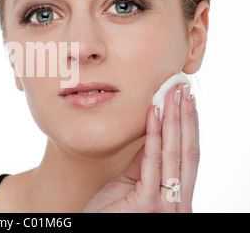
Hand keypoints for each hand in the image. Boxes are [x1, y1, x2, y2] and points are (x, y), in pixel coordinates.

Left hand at [83, 83, 198, 212]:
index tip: (187, 100)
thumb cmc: (111, 213)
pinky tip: (154, 114)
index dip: (189, 126)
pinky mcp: (147, 204)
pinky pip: (152, 162)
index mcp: (175, 195)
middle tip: (184, 88)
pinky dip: (154, 135)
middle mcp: (177, 201)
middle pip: (187, 151)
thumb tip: (154, 131)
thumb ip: (144, 163)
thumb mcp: (131, 184)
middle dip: (187, 116)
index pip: (187, 154)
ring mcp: (165, 204)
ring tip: (173, 94)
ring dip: (174, 119)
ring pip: (175, 153)